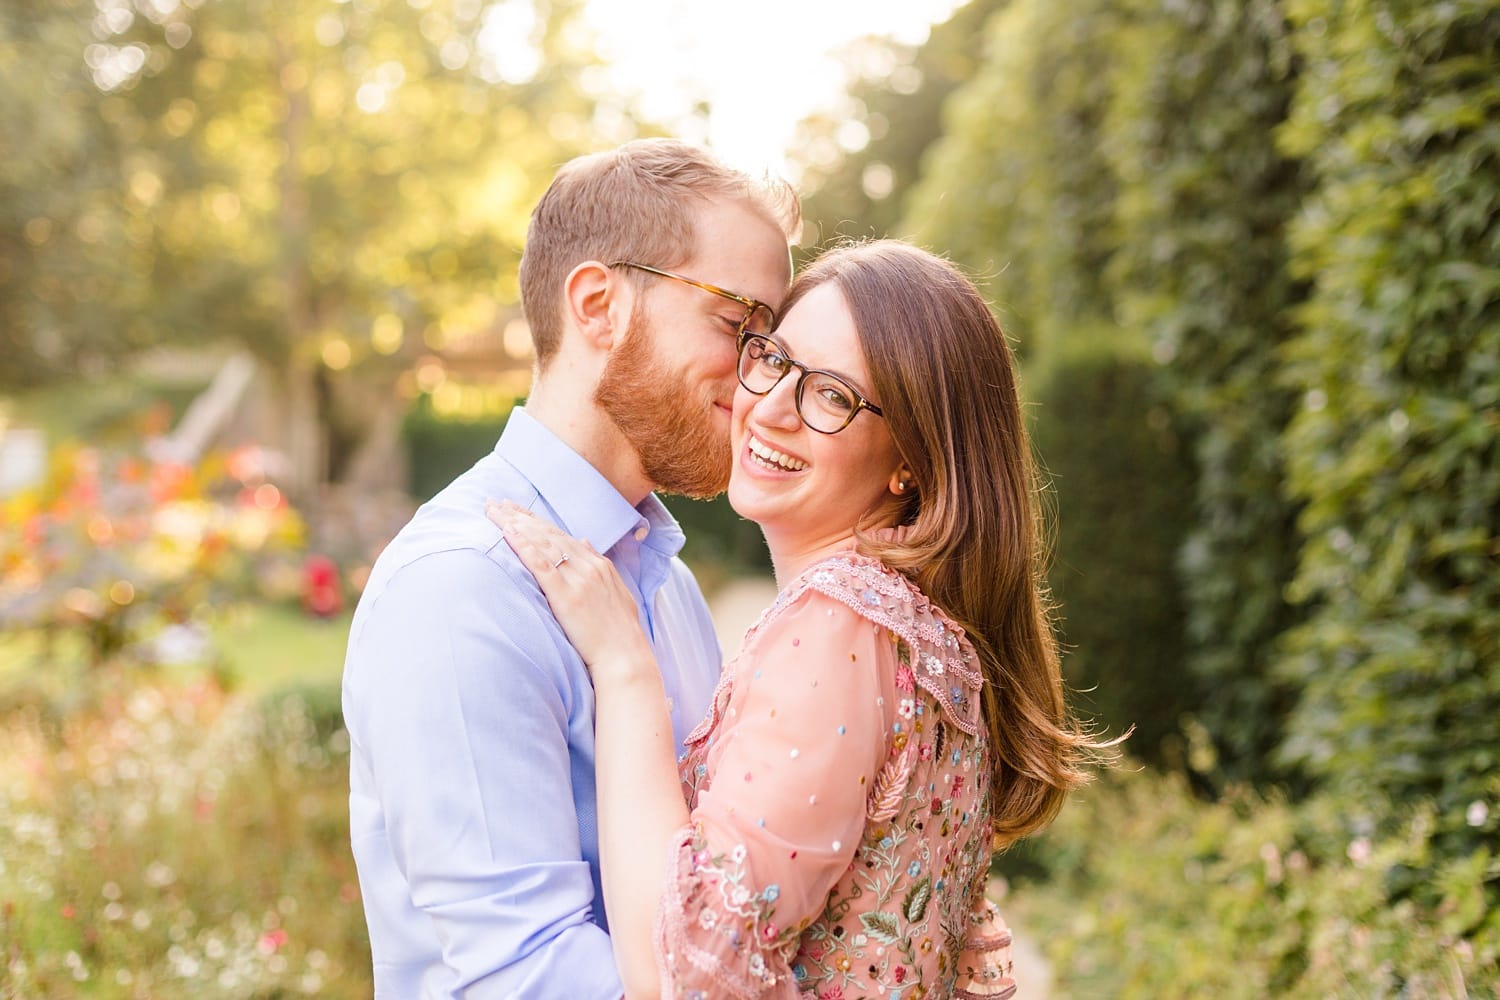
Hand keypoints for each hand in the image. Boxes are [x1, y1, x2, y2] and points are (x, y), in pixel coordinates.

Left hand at [485, 501, 654, 679]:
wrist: (625, 656)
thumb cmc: (619, 632)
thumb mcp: (616, 591)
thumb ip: (600, 564)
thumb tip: (584, 541)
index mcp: (599, 564)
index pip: (561, 535)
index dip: (536, 521)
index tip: (516, 510)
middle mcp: (589, 566)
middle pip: (548, 533)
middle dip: (520, 516)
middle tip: (496, 503)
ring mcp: (578, 579)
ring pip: (542, 543)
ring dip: (515, 524)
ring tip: (493, 512)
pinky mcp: (567, 596)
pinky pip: (541, 565)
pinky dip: (523, 546)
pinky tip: (507, 533)